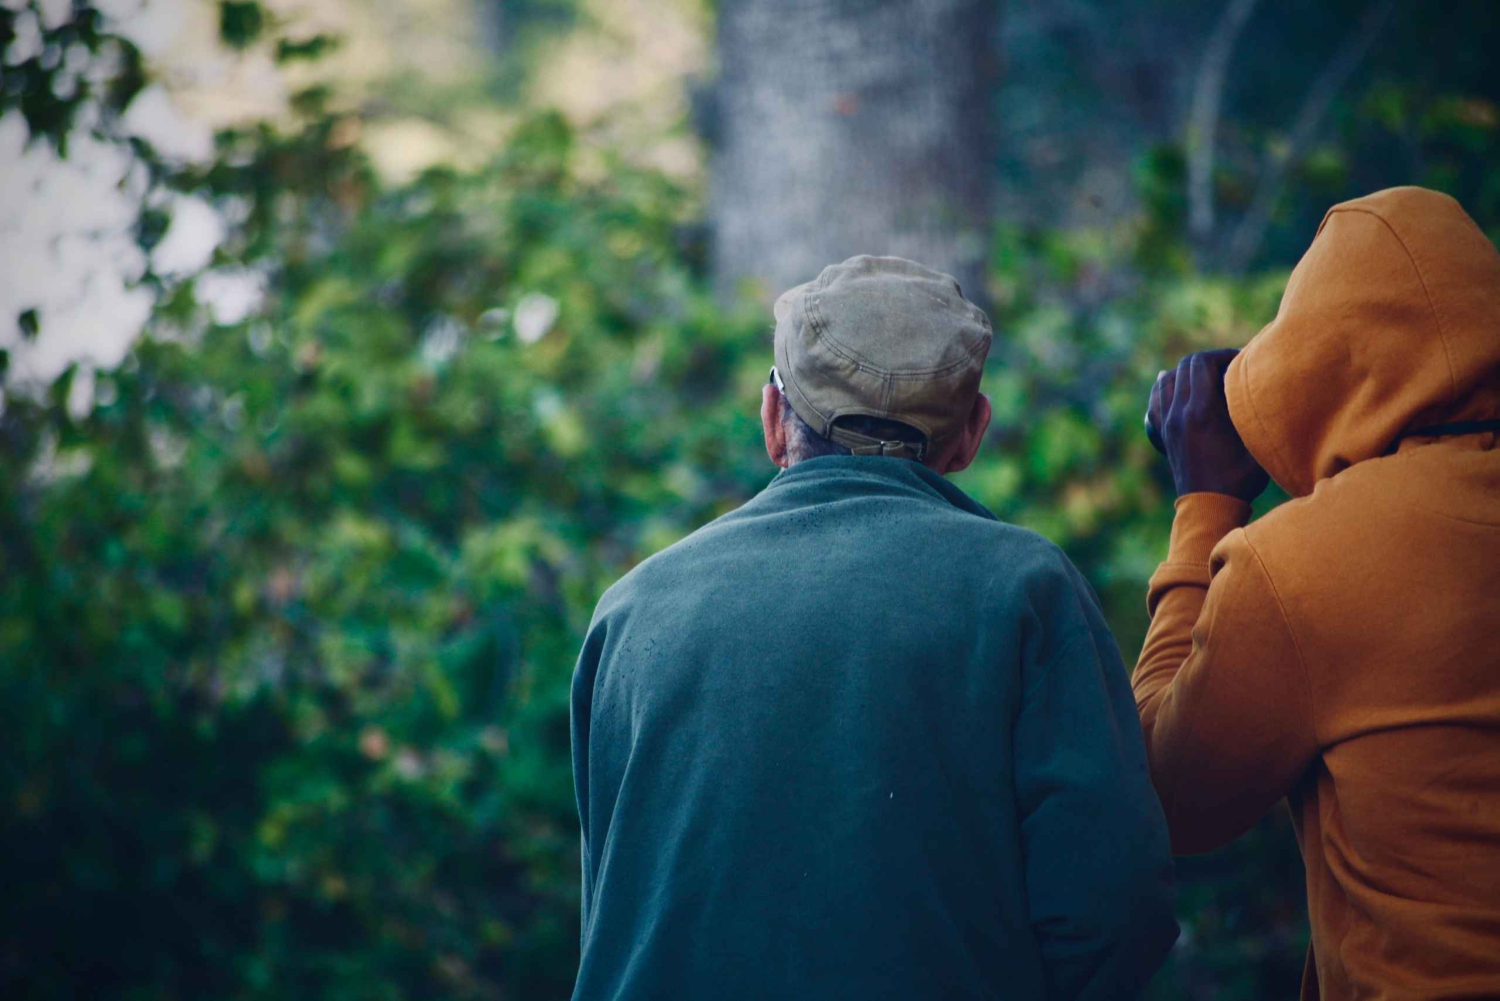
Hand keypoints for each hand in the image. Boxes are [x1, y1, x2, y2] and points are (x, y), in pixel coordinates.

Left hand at [1146, 349, 1268, 500]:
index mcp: (1200, 411)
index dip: (1223, 355)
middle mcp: (1178, 414)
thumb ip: (1255, 411)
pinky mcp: (1163, 435)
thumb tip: (1258, 384)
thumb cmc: (1240, 477)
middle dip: (1208, 361)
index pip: (1202, 362)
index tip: (1241, 363)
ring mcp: (1167, 424)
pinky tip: (1175, 390)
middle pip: (1184, 366)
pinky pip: (1156, 401)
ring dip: (1186, 373)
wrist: (1209, 508)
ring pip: (1166, 380)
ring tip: (1208, 379)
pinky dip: (1165, 389)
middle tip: (1229, 370)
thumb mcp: (1256, 442)